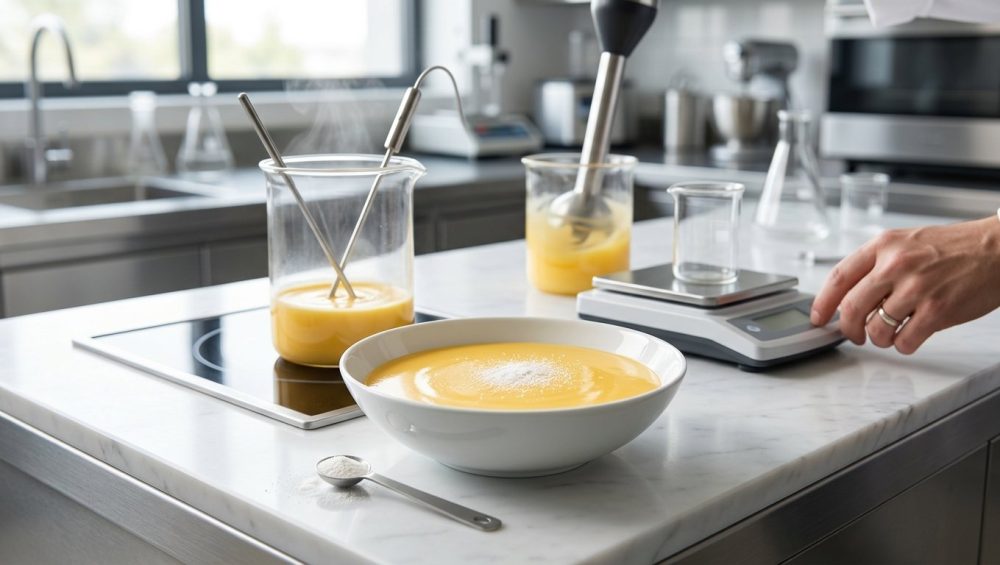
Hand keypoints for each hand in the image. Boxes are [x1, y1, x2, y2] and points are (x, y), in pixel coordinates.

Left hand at [810, 217, 999, 353]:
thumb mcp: (906, 242)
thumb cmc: (953, 247)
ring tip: (890, 333)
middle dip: (847, 329)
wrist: (997, 249)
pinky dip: (903, 345)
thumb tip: (846, 295)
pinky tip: (910, 336)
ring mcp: (917, 288)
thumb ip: (876, 264)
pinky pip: (905, 341)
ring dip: (879, 339)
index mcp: (884, 246)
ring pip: (876, 329)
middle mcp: (896, 265)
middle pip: (851, 308)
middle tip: (853, 334)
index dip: (822, 303)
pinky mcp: (938, 310)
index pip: (838, 278)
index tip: (818, 317)